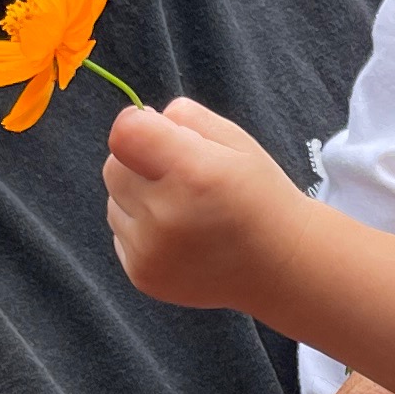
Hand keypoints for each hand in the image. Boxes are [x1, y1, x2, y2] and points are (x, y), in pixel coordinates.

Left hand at [103, 97, 303, 308]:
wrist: (281, 265)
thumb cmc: (258, 195)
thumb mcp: (237, 141)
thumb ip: (186, 117)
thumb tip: (140, 117)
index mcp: (194, 173)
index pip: (124, 133)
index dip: (135, 124)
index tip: (154, 130)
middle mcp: (167, 216)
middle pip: (113, 167)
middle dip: (138, 162)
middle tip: (177, 174)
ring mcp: (152, 252)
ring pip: (114, 202)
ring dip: (138, 198)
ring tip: (183, 209)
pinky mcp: (143, 276)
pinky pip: (120, 234)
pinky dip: (142, 229)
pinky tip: (180, 235)